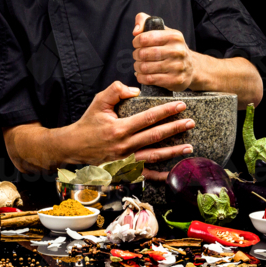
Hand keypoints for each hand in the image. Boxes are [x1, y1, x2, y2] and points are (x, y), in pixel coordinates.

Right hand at [66, 81, 194, 179]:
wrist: (74, 147)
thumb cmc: (88, 123)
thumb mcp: (98, 102)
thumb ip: (115, 90)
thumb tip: (135, 90)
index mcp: (119, 128)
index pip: (148, 118)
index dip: (166, 111)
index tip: (180, 106)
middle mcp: (124, 145)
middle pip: (155, 136)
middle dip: (175, 128)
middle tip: (190, 123)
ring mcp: (125, 160)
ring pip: (154, 156)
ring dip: (173, 151)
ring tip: (189, 146)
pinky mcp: (124, 170)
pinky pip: (145, 174)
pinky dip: (159, 176)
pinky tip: (173, 173)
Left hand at [132, 13, 196, 92]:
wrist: (192, 67)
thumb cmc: (172, 48)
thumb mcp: (163, 31)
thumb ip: (146, 22)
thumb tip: (135, 31)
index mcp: (174, 36)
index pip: (145, 38)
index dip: (136, 41)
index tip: (137, 44)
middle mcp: (177, 50)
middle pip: (144, 53)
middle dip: (136, 55)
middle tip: (138, 56)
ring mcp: (177, 67)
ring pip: (145, 67)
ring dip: (137, 67)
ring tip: (139, 65)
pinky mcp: (175, 80)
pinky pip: (150, 79)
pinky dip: (141, 77)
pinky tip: (142, 74)